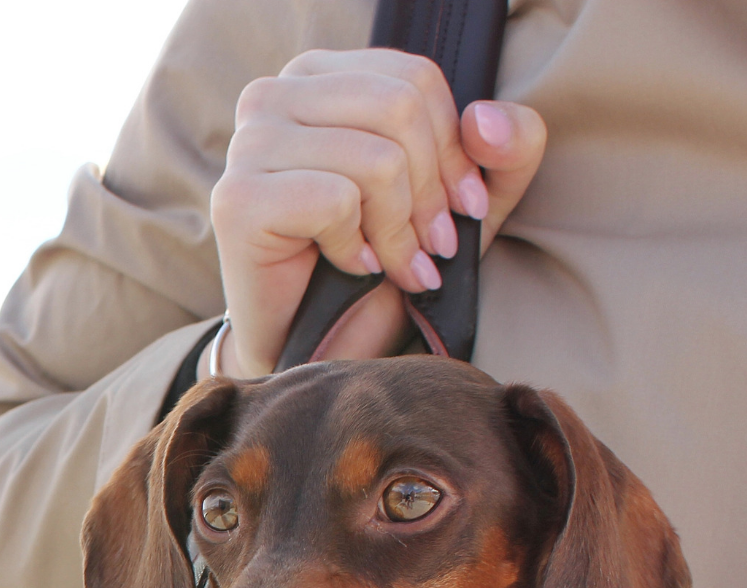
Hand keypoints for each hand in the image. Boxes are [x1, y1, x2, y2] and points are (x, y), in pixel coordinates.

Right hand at [204, 49, 546, 376]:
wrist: (314, 351)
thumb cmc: (377, 271)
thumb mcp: (461, 203)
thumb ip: (508, 149)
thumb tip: (486, 119)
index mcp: (318, 77)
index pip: (413, 79)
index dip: (455, 148)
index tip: (462, 211)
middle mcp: (272, 97)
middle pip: (398, 108)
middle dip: (430, 192)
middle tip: (433, 249)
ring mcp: (247, 146)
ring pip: (374, 159)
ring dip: (398, 231)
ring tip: (395, 265)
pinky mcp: (238, 200)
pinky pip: (335, 201)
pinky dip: (356, 247)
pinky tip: (349, 267)